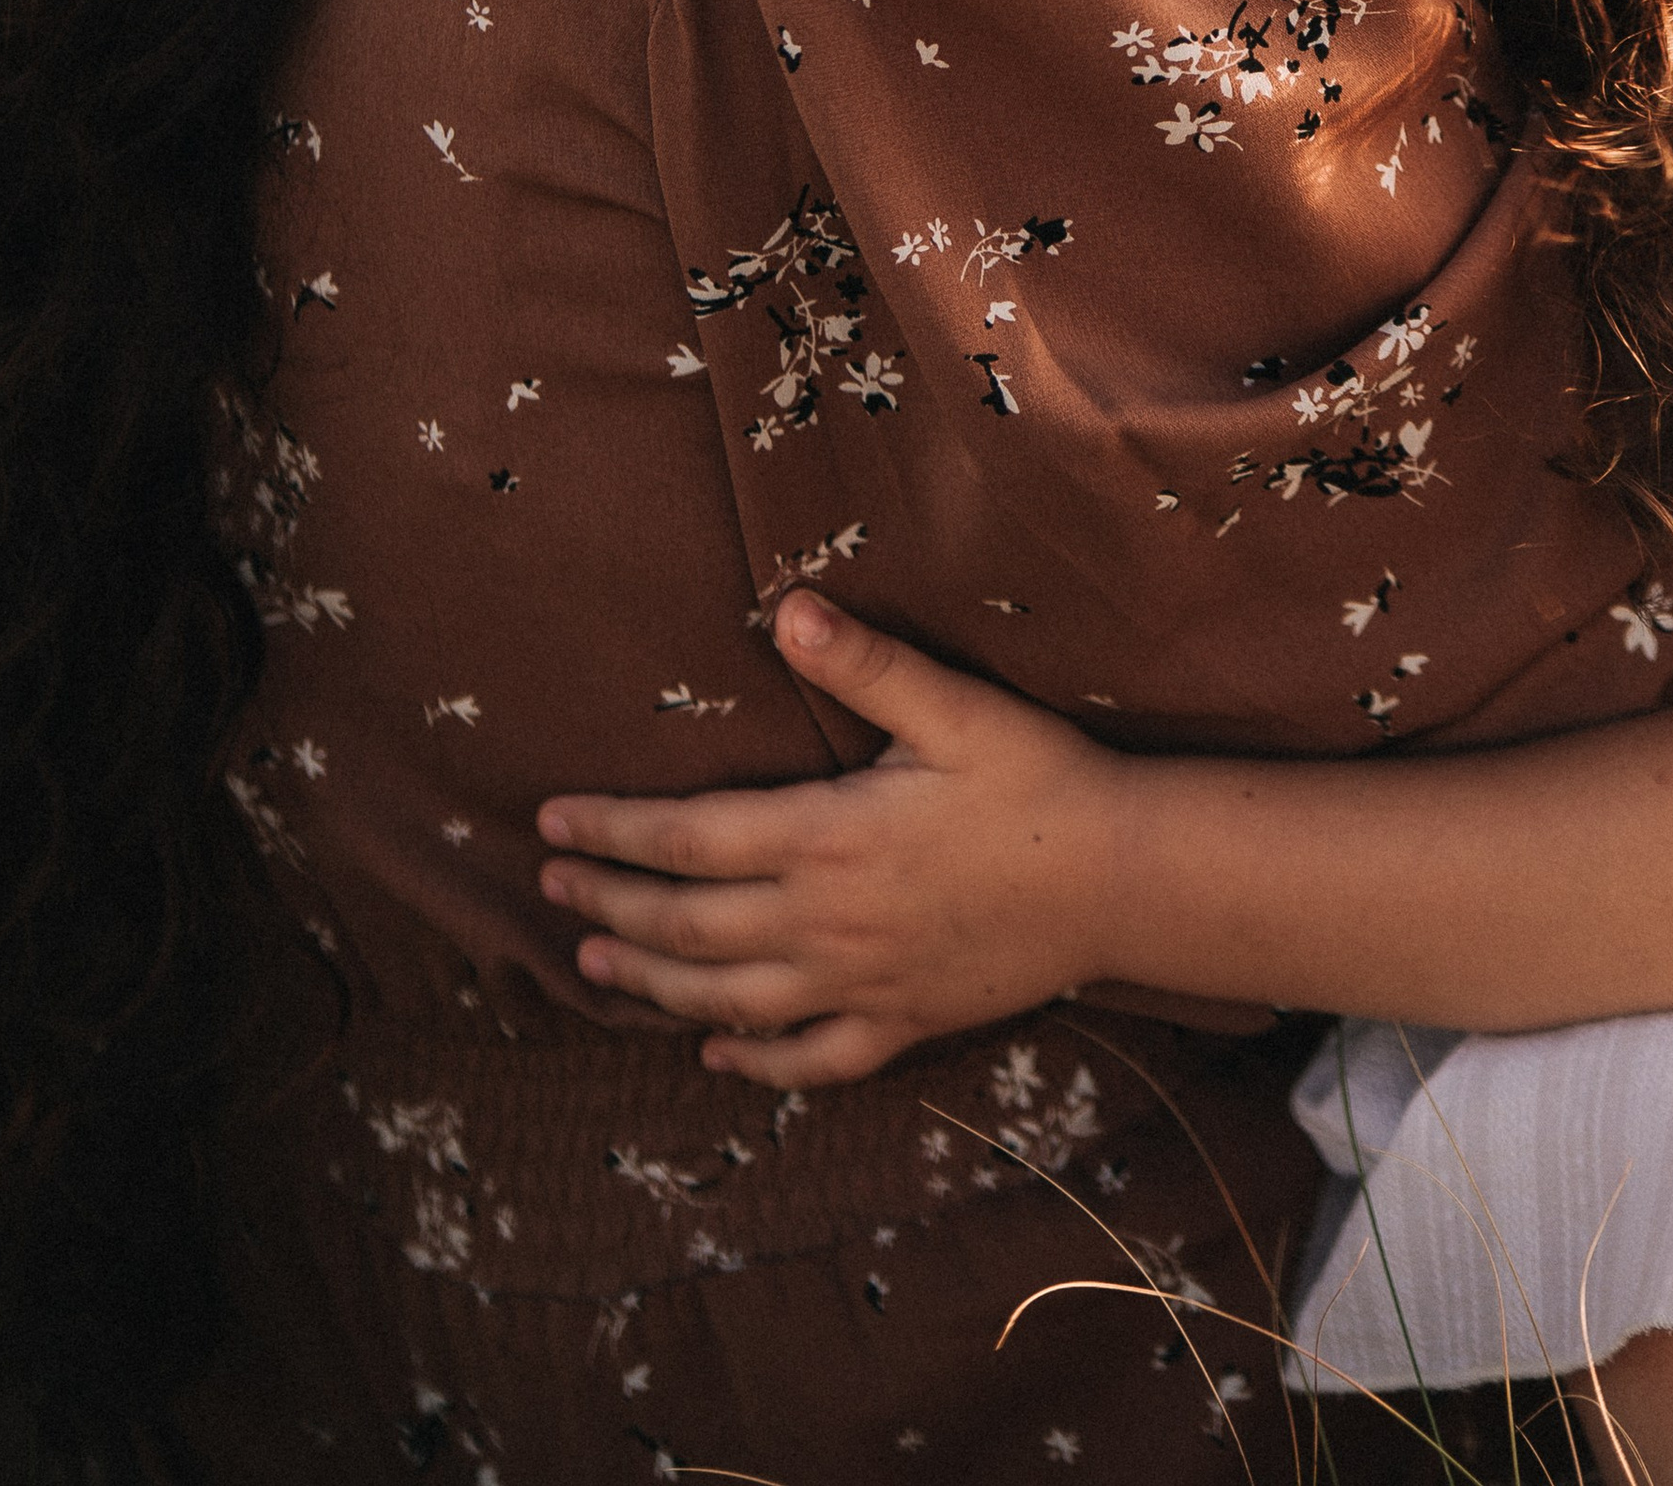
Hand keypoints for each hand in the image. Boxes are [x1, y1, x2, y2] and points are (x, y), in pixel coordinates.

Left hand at [535, 594, 1137, 1085]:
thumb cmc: (1040, 779)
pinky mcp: (903, 1022)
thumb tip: (789, 611)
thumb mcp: (957, 707)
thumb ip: (867, 665)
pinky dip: (751, 1061)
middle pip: (688, 926)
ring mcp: (862, 984)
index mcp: (830, 838)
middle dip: (610, 902)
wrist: (1125, 879)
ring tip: (593, 962)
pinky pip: (809, 1059)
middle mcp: (829, 922)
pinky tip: (715, 1053)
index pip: (690, 839)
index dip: (614, 830)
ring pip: (728, 1000)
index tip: (551, 817)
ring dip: (651, 984)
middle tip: (547, 882)